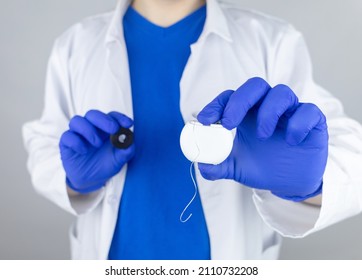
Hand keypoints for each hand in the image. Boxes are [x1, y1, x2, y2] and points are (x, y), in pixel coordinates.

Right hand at [59, 110, 134, 193]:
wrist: (91, 181)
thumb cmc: (106, 165)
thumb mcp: (119, 160)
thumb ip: (126, 151)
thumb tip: (130, 143)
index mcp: (105, 129)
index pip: (111, 116)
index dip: (119, 117)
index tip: (128, 123)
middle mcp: (91, 128)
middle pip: (93, 114)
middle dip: (104, 119)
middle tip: (113, 129)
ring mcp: (78, 135)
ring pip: (77, 121)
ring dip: (89, 130)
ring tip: (97, 144)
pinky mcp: (66, 144)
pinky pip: (67, 136)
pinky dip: (76, 142)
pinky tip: (84, 151)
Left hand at [197, 77, 327, 200]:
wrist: (291, 183)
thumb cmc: (263, 167)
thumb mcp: (237, 168)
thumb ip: (218, 166)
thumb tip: (201, 164)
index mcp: (247, 114)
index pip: (230, 97)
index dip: (217, 105)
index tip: (204, 120)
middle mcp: (268, 107)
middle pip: (255, 86)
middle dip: (239, 101)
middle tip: (229, 123)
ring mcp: (291, 112)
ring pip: (281, 93)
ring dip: (268, 112)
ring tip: (262, 135)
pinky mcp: (312, 121)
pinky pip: (308, 111)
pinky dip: (297, 124)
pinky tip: (291, 141)